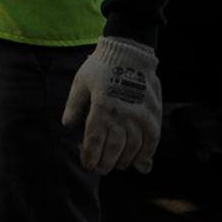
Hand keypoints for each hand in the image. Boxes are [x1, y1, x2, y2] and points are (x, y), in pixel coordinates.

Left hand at [62, 36, 161, 173]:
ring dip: (124, 160)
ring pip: (132, 147)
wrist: (129, 53)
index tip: (87, 164)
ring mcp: (139, 116)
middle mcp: (121, 115)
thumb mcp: (80, 83)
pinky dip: (146, 153)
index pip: (94, 140)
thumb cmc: (100, 67)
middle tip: (100, 169)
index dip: (90, 156)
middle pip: (113, 148)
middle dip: (105, 162)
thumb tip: (68, 126)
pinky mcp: (153, 114)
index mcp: (101, 108)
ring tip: (117, 165)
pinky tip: (139, 161)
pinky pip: (152, 140)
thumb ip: (74, 106)